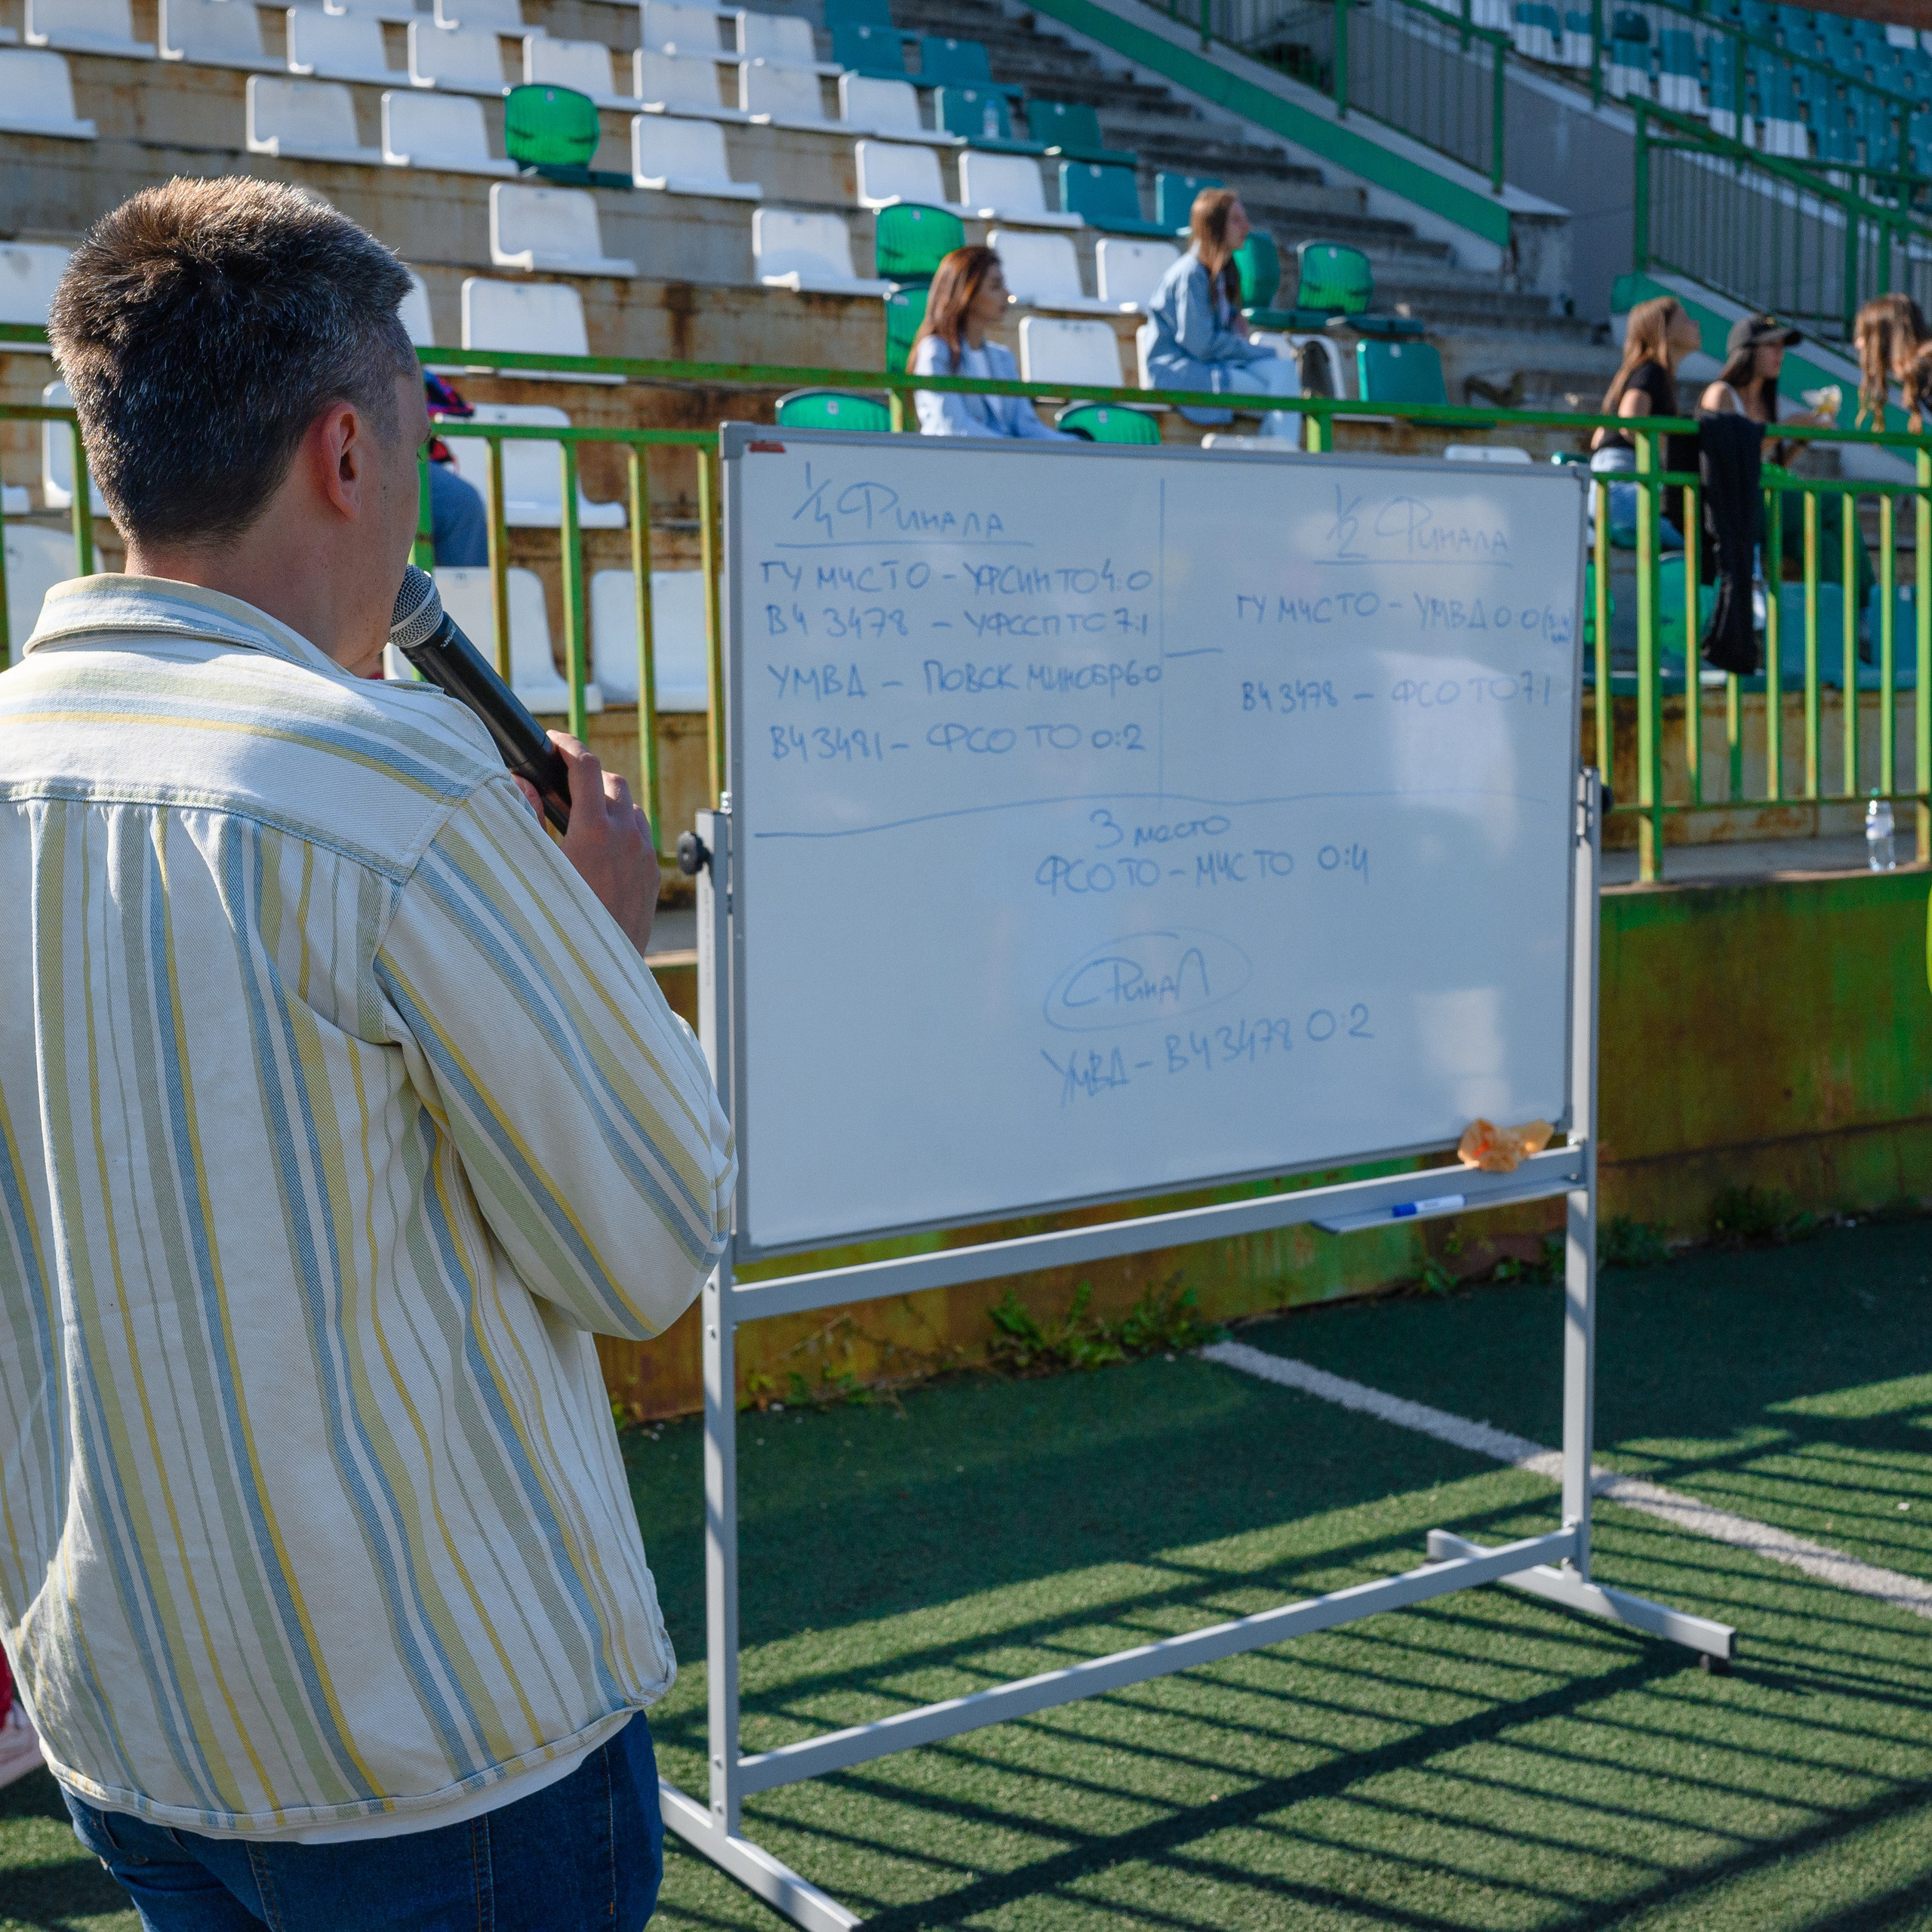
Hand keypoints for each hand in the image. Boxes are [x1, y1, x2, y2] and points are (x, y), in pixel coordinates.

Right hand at [514, 733, 658, 954]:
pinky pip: (642, 837)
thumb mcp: (534, 867)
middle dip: (588, 776)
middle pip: (613, 782)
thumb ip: (527, 818)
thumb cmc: (557, 925)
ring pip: (631, 810)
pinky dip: (624, 829)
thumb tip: (522, 783)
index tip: (554, 742)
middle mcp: (627, 838)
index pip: (586, 766)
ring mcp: (644, 857)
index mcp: (596, 831)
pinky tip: (601, 848)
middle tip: (562, 784)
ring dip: (609, 804)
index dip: (568, 745)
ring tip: (581, 816)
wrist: (595, 972)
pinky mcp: (653, 876)